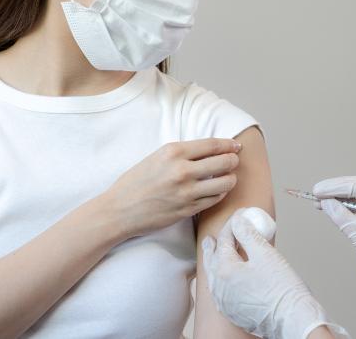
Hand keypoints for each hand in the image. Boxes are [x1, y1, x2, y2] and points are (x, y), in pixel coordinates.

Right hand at [104, 139, 240, 238]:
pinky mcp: (188, 209)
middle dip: (233, 160)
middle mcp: (182, 170)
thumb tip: (211, 149)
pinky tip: (217, 190)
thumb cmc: (136, 182)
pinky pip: (216, 199)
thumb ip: (182, 153)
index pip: (213, 145)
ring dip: (231, 179)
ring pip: (225, 182)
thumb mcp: (157, 157)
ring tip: (228, 177)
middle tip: (233, 161)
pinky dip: (221, 193)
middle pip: (224, 162)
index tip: (236, 145)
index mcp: (173, 152)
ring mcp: (187, 192)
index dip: (229, 144)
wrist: (119, 210)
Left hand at [202, 209, 349, 338]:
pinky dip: (221, 279)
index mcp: (224, 269)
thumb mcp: (265, 253)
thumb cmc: (282, 289)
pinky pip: (220, 291)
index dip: (233, 223)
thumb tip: (238, 221)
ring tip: (216, 254)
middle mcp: (218, 287)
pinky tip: (228, 277)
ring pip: (213, 276)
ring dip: (215, 262)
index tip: (240, 216)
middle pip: (212, 259)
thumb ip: (248, 233)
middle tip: (214, 237)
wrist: (293, 320)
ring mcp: (224, 302)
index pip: (224, 239)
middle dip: (215, 245)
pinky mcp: (232, 312)